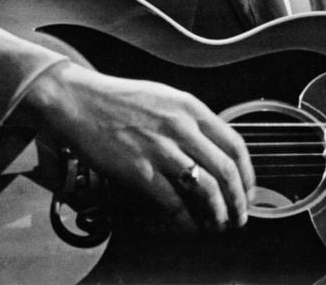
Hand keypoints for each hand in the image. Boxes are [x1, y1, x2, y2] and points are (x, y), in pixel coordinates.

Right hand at [24, 61, 255, 235]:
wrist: (78, 100)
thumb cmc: (118, 99)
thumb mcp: (165, 98)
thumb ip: (190, 120)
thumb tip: (211, 148)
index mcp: (191, 108)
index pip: (235, 144)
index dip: (247, 174)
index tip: (247, 190)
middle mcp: (182, 127)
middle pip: (226, 170)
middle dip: (238, 200)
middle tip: (239, 215)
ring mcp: (161, 148)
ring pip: (206, 189)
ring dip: (218, 213)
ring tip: (219, 224)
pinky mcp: (138, 169)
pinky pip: (173, 203)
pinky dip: (185, 220)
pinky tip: (188, 227)